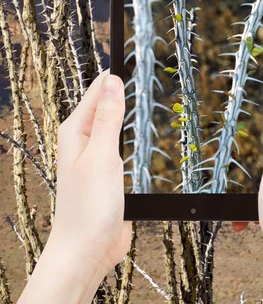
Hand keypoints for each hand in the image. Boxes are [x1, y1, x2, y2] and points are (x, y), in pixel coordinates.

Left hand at [50, 70, 131, 275]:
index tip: (136, 53)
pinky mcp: (109, 172)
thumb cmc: (88, 207)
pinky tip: (142, 132)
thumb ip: (108, 118)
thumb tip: (113, 80)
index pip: (97, 90)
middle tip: (146, 69)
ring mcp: (96, 156)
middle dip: (123, 89)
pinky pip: (121, 144)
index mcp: (76, 130)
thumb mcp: (102, 155)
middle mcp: (84, 140)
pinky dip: (131, 134)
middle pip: (106, 104)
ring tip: (145, 93)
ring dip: (128, 111)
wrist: (87, 250)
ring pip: (114, 124)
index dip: (116, 74)